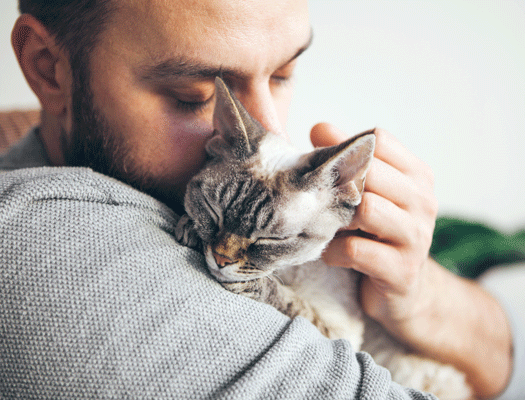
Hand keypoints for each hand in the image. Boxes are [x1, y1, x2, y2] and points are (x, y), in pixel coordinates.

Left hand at [310, 123, 511, 398]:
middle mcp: (423, 201)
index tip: (321, 159)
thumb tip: (319, 128)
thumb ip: (349, 161)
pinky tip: (332, 254)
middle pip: (369, 172)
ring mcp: (417, 237)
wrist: (405, 292)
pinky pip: (355, 249)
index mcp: (418, 176)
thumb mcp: (369, 194)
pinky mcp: (402, 271)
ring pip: (365, 209)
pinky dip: (334, 251)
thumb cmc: (378, 235)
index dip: (344, 145)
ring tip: (328, 227)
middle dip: (338, 184)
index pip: (379, 140)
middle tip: (318, 199)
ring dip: (336, 219)